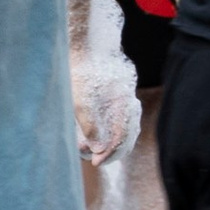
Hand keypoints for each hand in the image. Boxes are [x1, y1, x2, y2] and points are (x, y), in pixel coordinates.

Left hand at [73, 44, 139, 170]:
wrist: (87, 48)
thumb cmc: (82, 71)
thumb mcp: (81, 100)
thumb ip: (90, 125)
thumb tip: (97, 149)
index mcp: (124, 105)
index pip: (122, 138)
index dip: (109, 154)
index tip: (94, 161)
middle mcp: (129, 105)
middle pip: (126, 139)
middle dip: (107, 152)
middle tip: (88, 157)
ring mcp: (126, 104)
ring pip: (124, 134)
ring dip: (107, 145)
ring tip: (85, 147)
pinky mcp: (119, 102)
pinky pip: (119, 126)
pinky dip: (108, 135)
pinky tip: (91, 138)